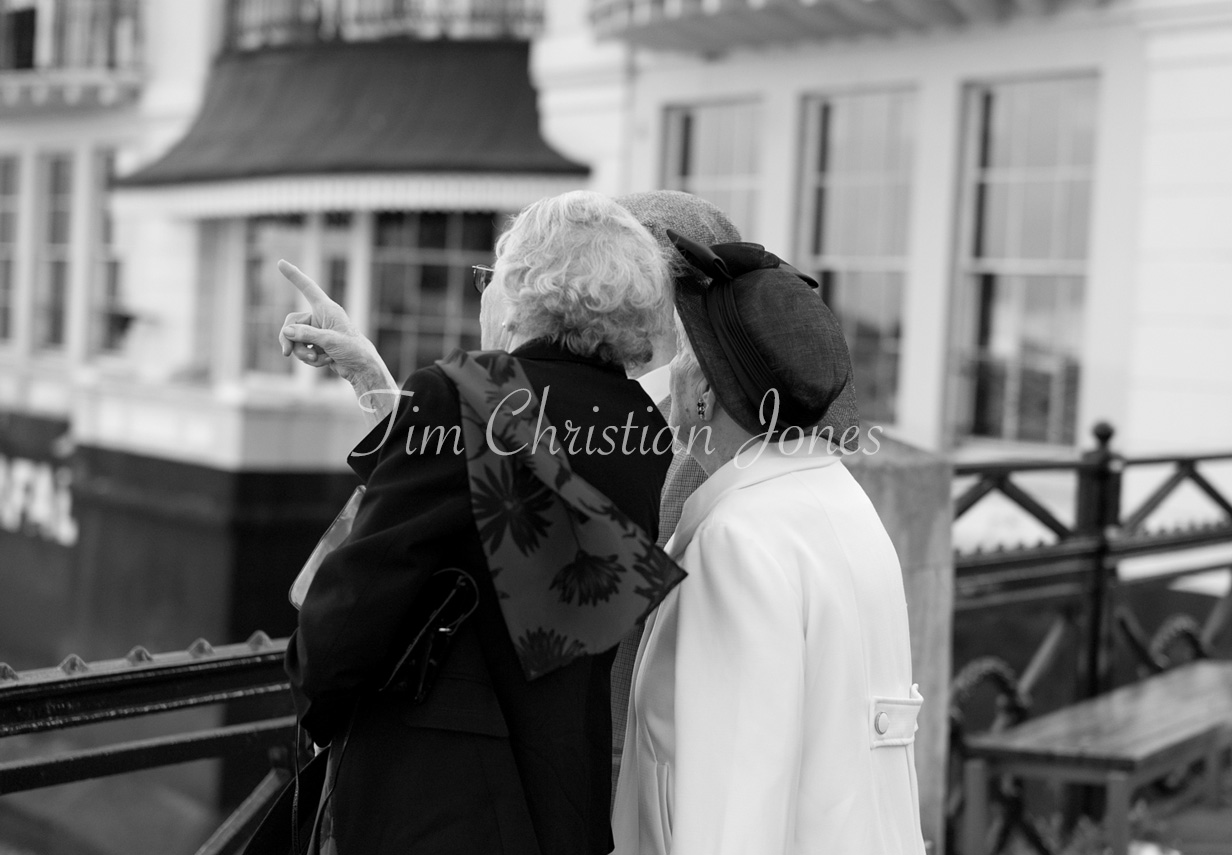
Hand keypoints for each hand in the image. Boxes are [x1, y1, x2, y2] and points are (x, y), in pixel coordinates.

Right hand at [277, 259, 378, 381]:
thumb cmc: (353, 350)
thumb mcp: (330, 341)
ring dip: (302, 352)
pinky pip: (302, 350)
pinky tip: (326, 361)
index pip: (308, 288)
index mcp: (327, 309)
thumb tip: (286, 331)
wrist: (362, 369)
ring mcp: (318, 332)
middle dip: (288, 338)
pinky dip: (311, 359)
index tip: (281, 262)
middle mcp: (321, 317)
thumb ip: (307, 335)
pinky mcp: (317, 345)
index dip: (294, 276)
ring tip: (316, 359)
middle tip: (286, 353)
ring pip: (295, 339)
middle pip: (292, 322)